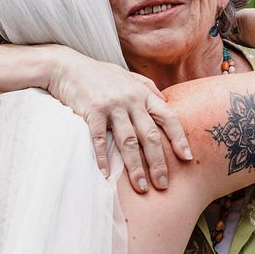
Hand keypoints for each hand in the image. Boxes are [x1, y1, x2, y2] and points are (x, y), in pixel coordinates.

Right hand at [47, 50, 192, 191]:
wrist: (67, 66)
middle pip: (150, 135)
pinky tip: (106, 174)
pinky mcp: (92, 111)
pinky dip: (103, 157)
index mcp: (142, 94)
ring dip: (136, 167)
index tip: (186, 158)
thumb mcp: (127, 76)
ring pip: (128, 141)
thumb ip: (147, 87)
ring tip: (141, 187)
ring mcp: (112, 106)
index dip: (179, 138)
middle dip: (158, 162)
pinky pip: (100, 139)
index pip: (168, 117)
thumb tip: (166, 101)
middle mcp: (131, 100)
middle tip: (163, 185)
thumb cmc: (98, 74)